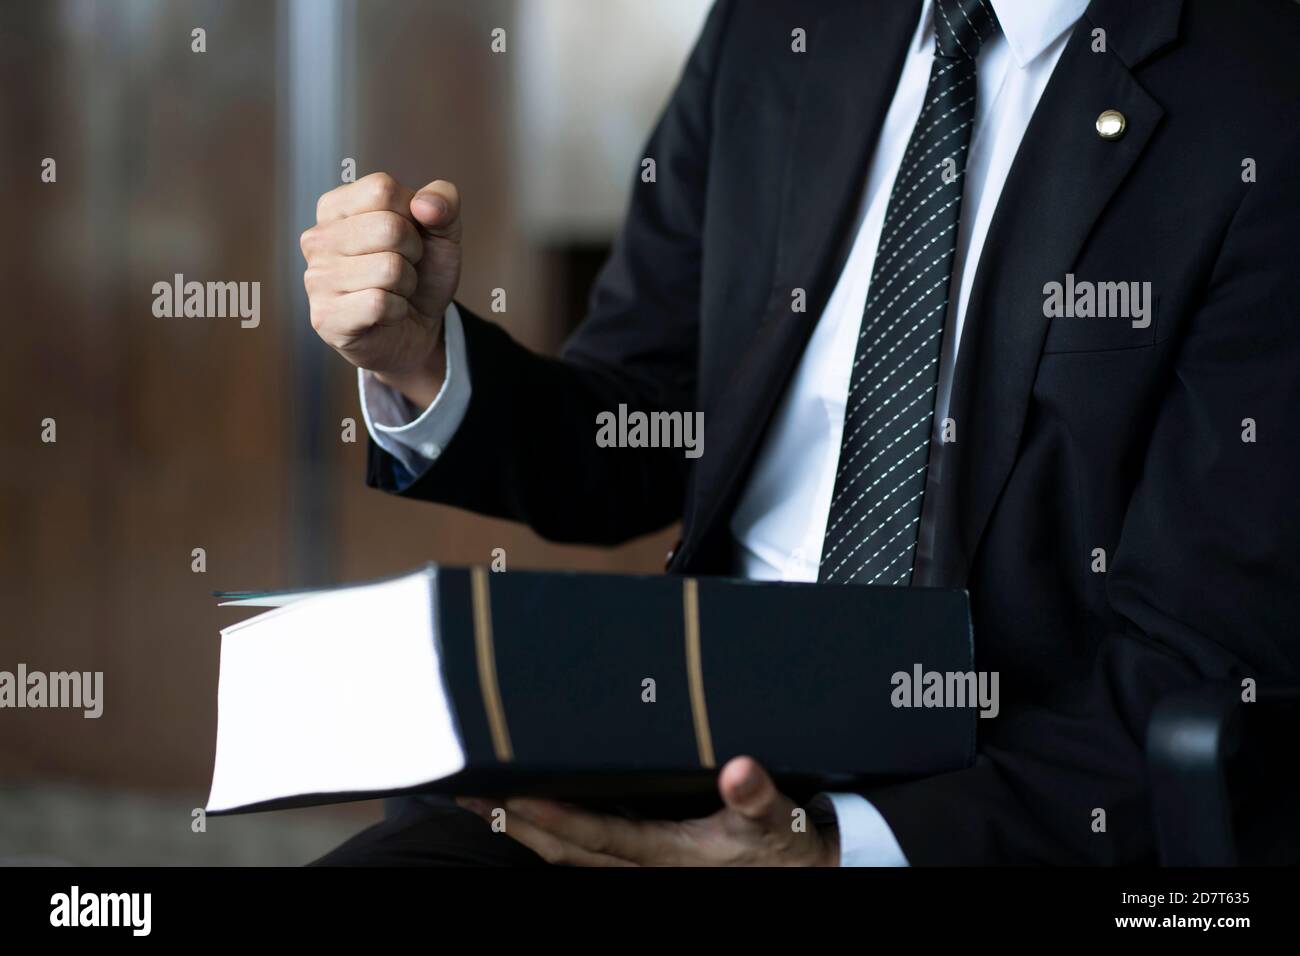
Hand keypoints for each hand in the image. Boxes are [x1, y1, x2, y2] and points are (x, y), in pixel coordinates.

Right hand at [300, 172, 461, 407]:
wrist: (417, 329)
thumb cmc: (421, 273)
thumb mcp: (442, 231)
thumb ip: (444, 201)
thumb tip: (425, 204)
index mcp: (336, 207)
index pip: (382, 189)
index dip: (412, 216)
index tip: (409, 235)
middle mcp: (317, 239)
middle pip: (389, 228)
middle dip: (413, 253)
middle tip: (403, 268)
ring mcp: (316, 278)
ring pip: (389, 268)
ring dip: (406, 284)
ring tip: (394, 290)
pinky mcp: (326, 317)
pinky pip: (379, 303)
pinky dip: (397, 310)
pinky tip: (386, 313)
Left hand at [457, 756, 839, 866]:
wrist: (800, 872)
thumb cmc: (783, 844)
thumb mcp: (778, 819)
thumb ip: (757, 795)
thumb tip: (739, 770)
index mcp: (670, 854)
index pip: (600, 837)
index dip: (558, 820)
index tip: (517, 797)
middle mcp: (645, 867)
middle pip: (564, 851)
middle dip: (515, 824)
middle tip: (468, 791)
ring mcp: (640, 866)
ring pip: (565, 854)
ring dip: (520, 828)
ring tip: (479, 798)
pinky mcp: (643, 858)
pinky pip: (583, 851)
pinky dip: (548, 833)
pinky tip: (525, 812)